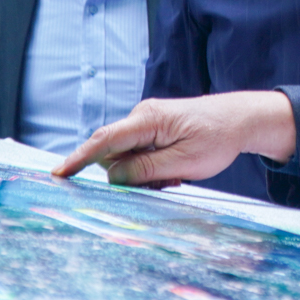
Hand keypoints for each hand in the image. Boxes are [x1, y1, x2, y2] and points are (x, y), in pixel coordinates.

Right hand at [52, 93, 297, 186]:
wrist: (241, 119)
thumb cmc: (217, 138)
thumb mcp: (183, 162)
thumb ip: (145, 170)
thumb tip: (111, 177)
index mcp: (147, 120)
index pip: (103, 141)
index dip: (78, 159)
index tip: (58, 174)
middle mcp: (142, 117)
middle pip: (113, 153)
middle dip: (129, 175)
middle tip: (165, 182)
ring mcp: (147, 122)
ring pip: (127, 157)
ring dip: (144, 174)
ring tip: (176, 174)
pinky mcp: (154, 130)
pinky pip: (140, 154)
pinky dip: (152, 168)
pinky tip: (174, 170)